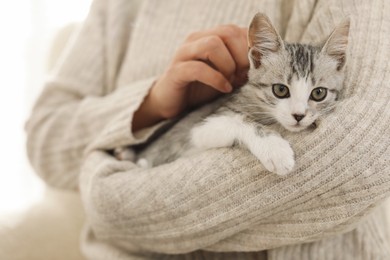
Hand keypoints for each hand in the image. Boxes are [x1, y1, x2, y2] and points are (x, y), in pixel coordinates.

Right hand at [132, 25, 248, 131]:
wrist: (172, 103)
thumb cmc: (201, 88)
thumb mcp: (226, 75)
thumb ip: (242, 67)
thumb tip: (264, 67)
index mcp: (210, 37)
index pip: (237, 29)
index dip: (251, 47)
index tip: (256, 67)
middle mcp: (196, 40)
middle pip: (227, 32)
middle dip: (242, 54)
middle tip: (244, 75)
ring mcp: (184, 54)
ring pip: (212, 44)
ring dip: (228, 65)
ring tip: (232, 81)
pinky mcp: (176, 71)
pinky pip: (198, 69)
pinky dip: (216, 79)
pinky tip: (224, 89)